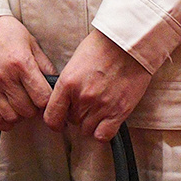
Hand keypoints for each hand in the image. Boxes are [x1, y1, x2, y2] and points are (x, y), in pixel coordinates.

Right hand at [0, 15, 56, 128]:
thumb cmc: (2, 30)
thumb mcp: (29, 41)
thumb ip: (43, 64)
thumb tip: (54, 82)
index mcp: (21, 64)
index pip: (43, 98)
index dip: (48, 100)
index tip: (47, 97)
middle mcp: (5, 78)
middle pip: (28, 110)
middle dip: (35, 108)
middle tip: (34, 100)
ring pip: (12, 117)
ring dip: (20, 115)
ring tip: (21, 105)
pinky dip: (4, 121)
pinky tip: (8, 114)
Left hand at [42, 28, 152, 142]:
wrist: (128, 44)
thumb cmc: (102, 47)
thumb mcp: (75, 62)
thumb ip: (68, 84)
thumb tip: (63, 101)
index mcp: (67, 83)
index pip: (51, 116)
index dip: (54, 121)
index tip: (59, 120)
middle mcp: (82, 97)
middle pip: (72, 122)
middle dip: (77, 115)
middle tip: (87, 103)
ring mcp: (101, 106)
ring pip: (87, 130)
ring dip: (90, 122)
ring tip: (98, 108)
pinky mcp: (119, 112)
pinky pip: (104, 135)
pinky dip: (103, 132)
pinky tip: (106, 121)